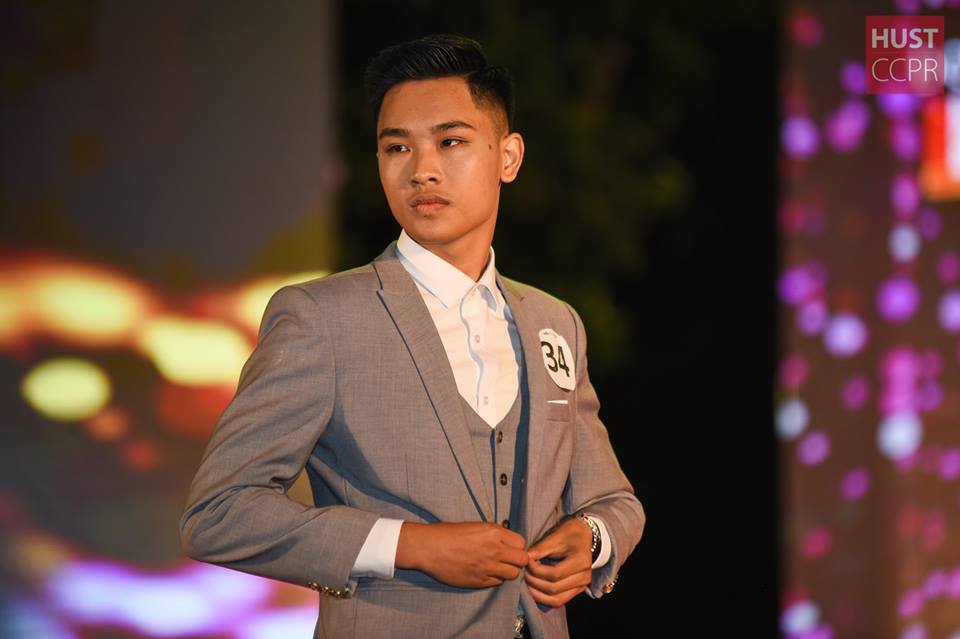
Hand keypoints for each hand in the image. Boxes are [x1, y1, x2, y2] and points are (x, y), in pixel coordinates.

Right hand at [396, 521, 527, 587]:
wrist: (428, 548)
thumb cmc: (447, 533)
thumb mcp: (475, 526)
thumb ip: (494, 534)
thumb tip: (507, 542)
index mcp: (493, 533)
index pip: (521, 543)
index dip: (517, 546)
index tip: (511, 548)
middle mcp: (494, 550)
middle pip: (522, 560)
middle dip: (517, 560)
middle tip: (508, 559)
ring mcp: (487, 567)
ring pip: (513, 574)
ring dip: (508, 571)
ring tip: (497, 567)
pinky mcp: (479, 581)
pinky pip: (497, 583)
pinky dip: (495, 578)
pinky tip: (485, 572)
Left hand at [524, 517, 593, 607]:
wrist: (585, 536)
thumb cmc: (571, 533)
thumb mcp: (556, 536)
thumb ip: (541, 548)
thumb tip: (525, 558)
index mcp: (581, 561)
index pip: (555, 574)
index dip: (537, 571)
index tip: (526, 562)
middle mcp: (584, 577)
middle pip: (554, 588)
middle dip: (534, 582)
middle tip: (523, 572)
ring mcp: (582, 586)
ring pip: (556, 600)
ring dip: (538, 594)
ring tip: (527, 582)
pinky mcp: (577, 591)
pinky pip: (559, 601)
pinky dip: (544, 598)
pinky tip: (534, 589)